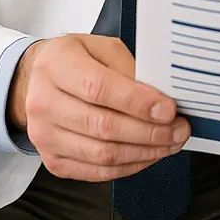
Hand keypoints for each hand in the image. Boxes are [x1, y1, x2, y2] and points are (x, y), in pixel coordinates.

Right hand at [8, 34, 189, 181]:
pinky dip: (129, 167)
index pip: (99, 89)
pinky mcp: (53, 160)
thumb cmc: (78, 60)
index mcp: (57, 65)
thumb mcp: (103, 47)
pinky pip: (95, 172)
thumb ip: (128, 69)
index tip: (169, 109)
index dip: (138, 102)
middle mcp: (44, 102)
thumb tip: (160, 97)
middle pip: (103, 126)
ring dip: (144, 152)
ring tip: (171, 143)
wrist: (39, 80)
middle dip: (150, 132)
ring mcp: (45, 136)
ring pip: (101, 154)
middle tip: (180, 129)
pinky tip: (149, 155)